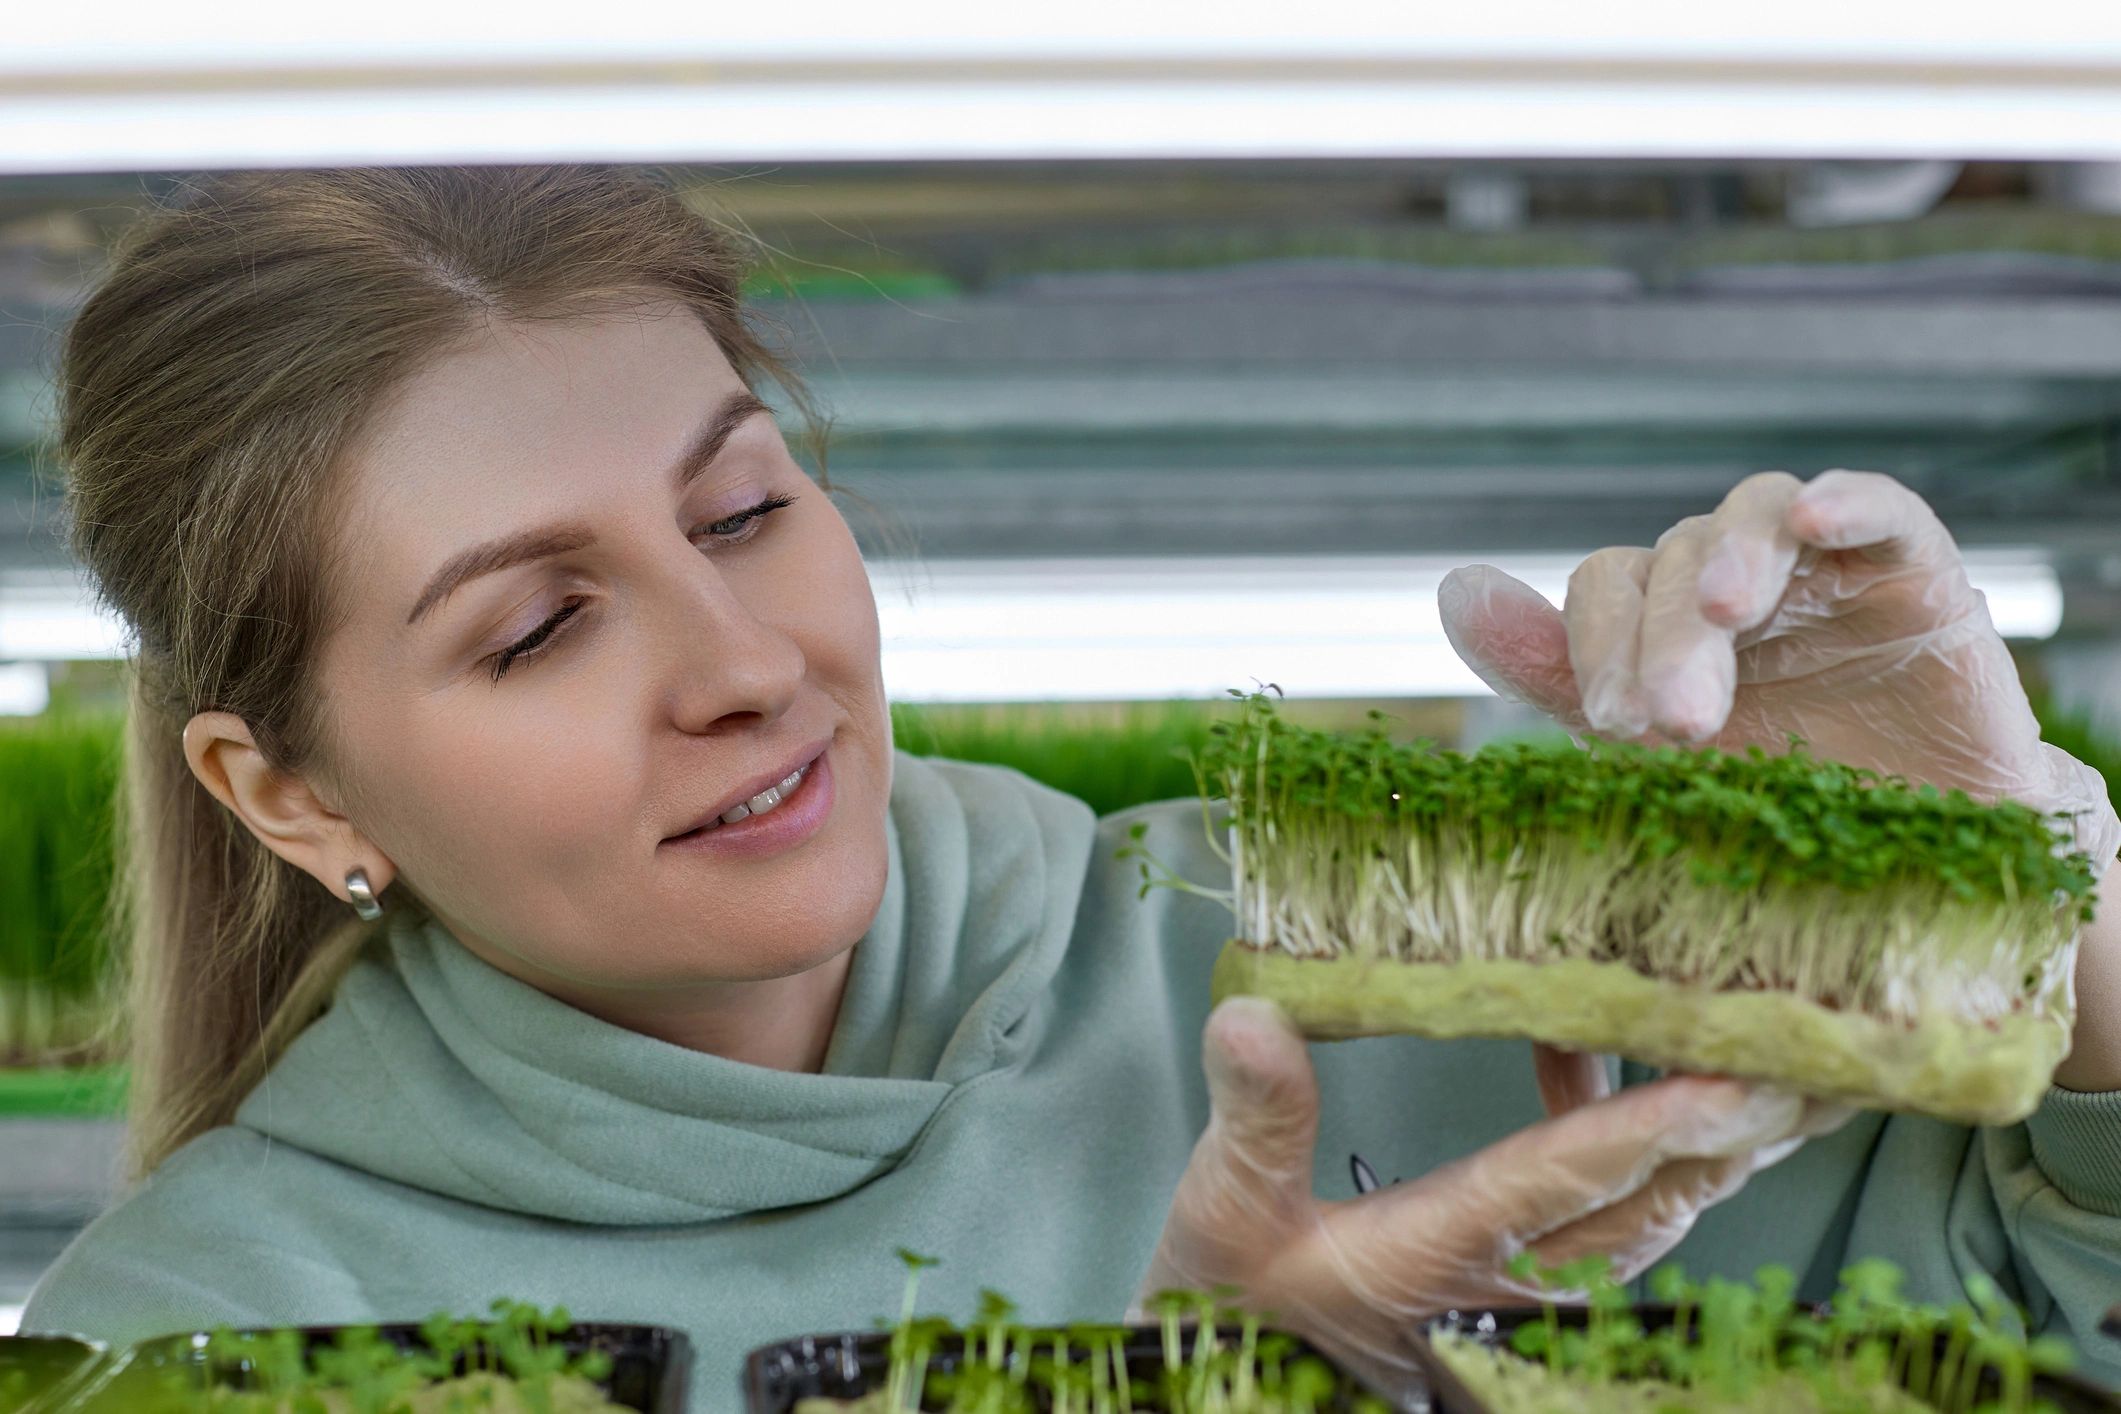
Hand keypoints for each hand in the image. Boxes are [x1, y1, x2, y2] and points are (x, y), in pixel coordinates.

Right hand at [1135, 999, 1846, 1402]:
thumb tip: (1254, 1014)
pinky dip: (1633, 1141)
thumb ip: (1255, 1120)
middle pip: (1656, 1204)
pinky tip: (1593, 1063)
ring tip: (1777, 1061)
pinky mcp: (1519, 1283)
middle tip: (1829, 1059)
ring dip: (1719, 1143)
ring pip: (1654, 1216)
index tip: (1742, 1081)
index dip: (1654, 1126)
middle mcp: (1507, 1279)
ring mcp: (1525, 1290)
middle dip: (1744, 1134)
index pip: (1566, 1179)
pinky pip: (1611, 1214)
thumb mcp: (1221, 1213)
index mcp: (1439, 1252)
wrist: (1243, 1389)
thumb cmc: (1231, 1307)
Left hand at [1437, 469, 2117, 865]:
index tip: (1610, 726)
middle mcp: (1728, 590)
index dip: (1591, 645)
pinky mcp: (1915, 572)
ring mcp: (1819, 574)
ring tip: (1724, 613)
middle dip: (1660, 638)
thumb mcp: (1661, 768)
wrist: (1936, 873)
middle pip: (1666, 564)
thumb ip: (1557, 676)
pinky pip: (1881, 509)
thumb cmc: (1785, 822)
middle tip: (1669, 722)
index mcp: (1659, 634)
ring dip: (1729, 559)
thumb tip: (1455, 590)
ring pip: (1752, 518)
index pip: (1601, 593)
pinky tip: (1819, 522)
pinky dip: (1848, 501)